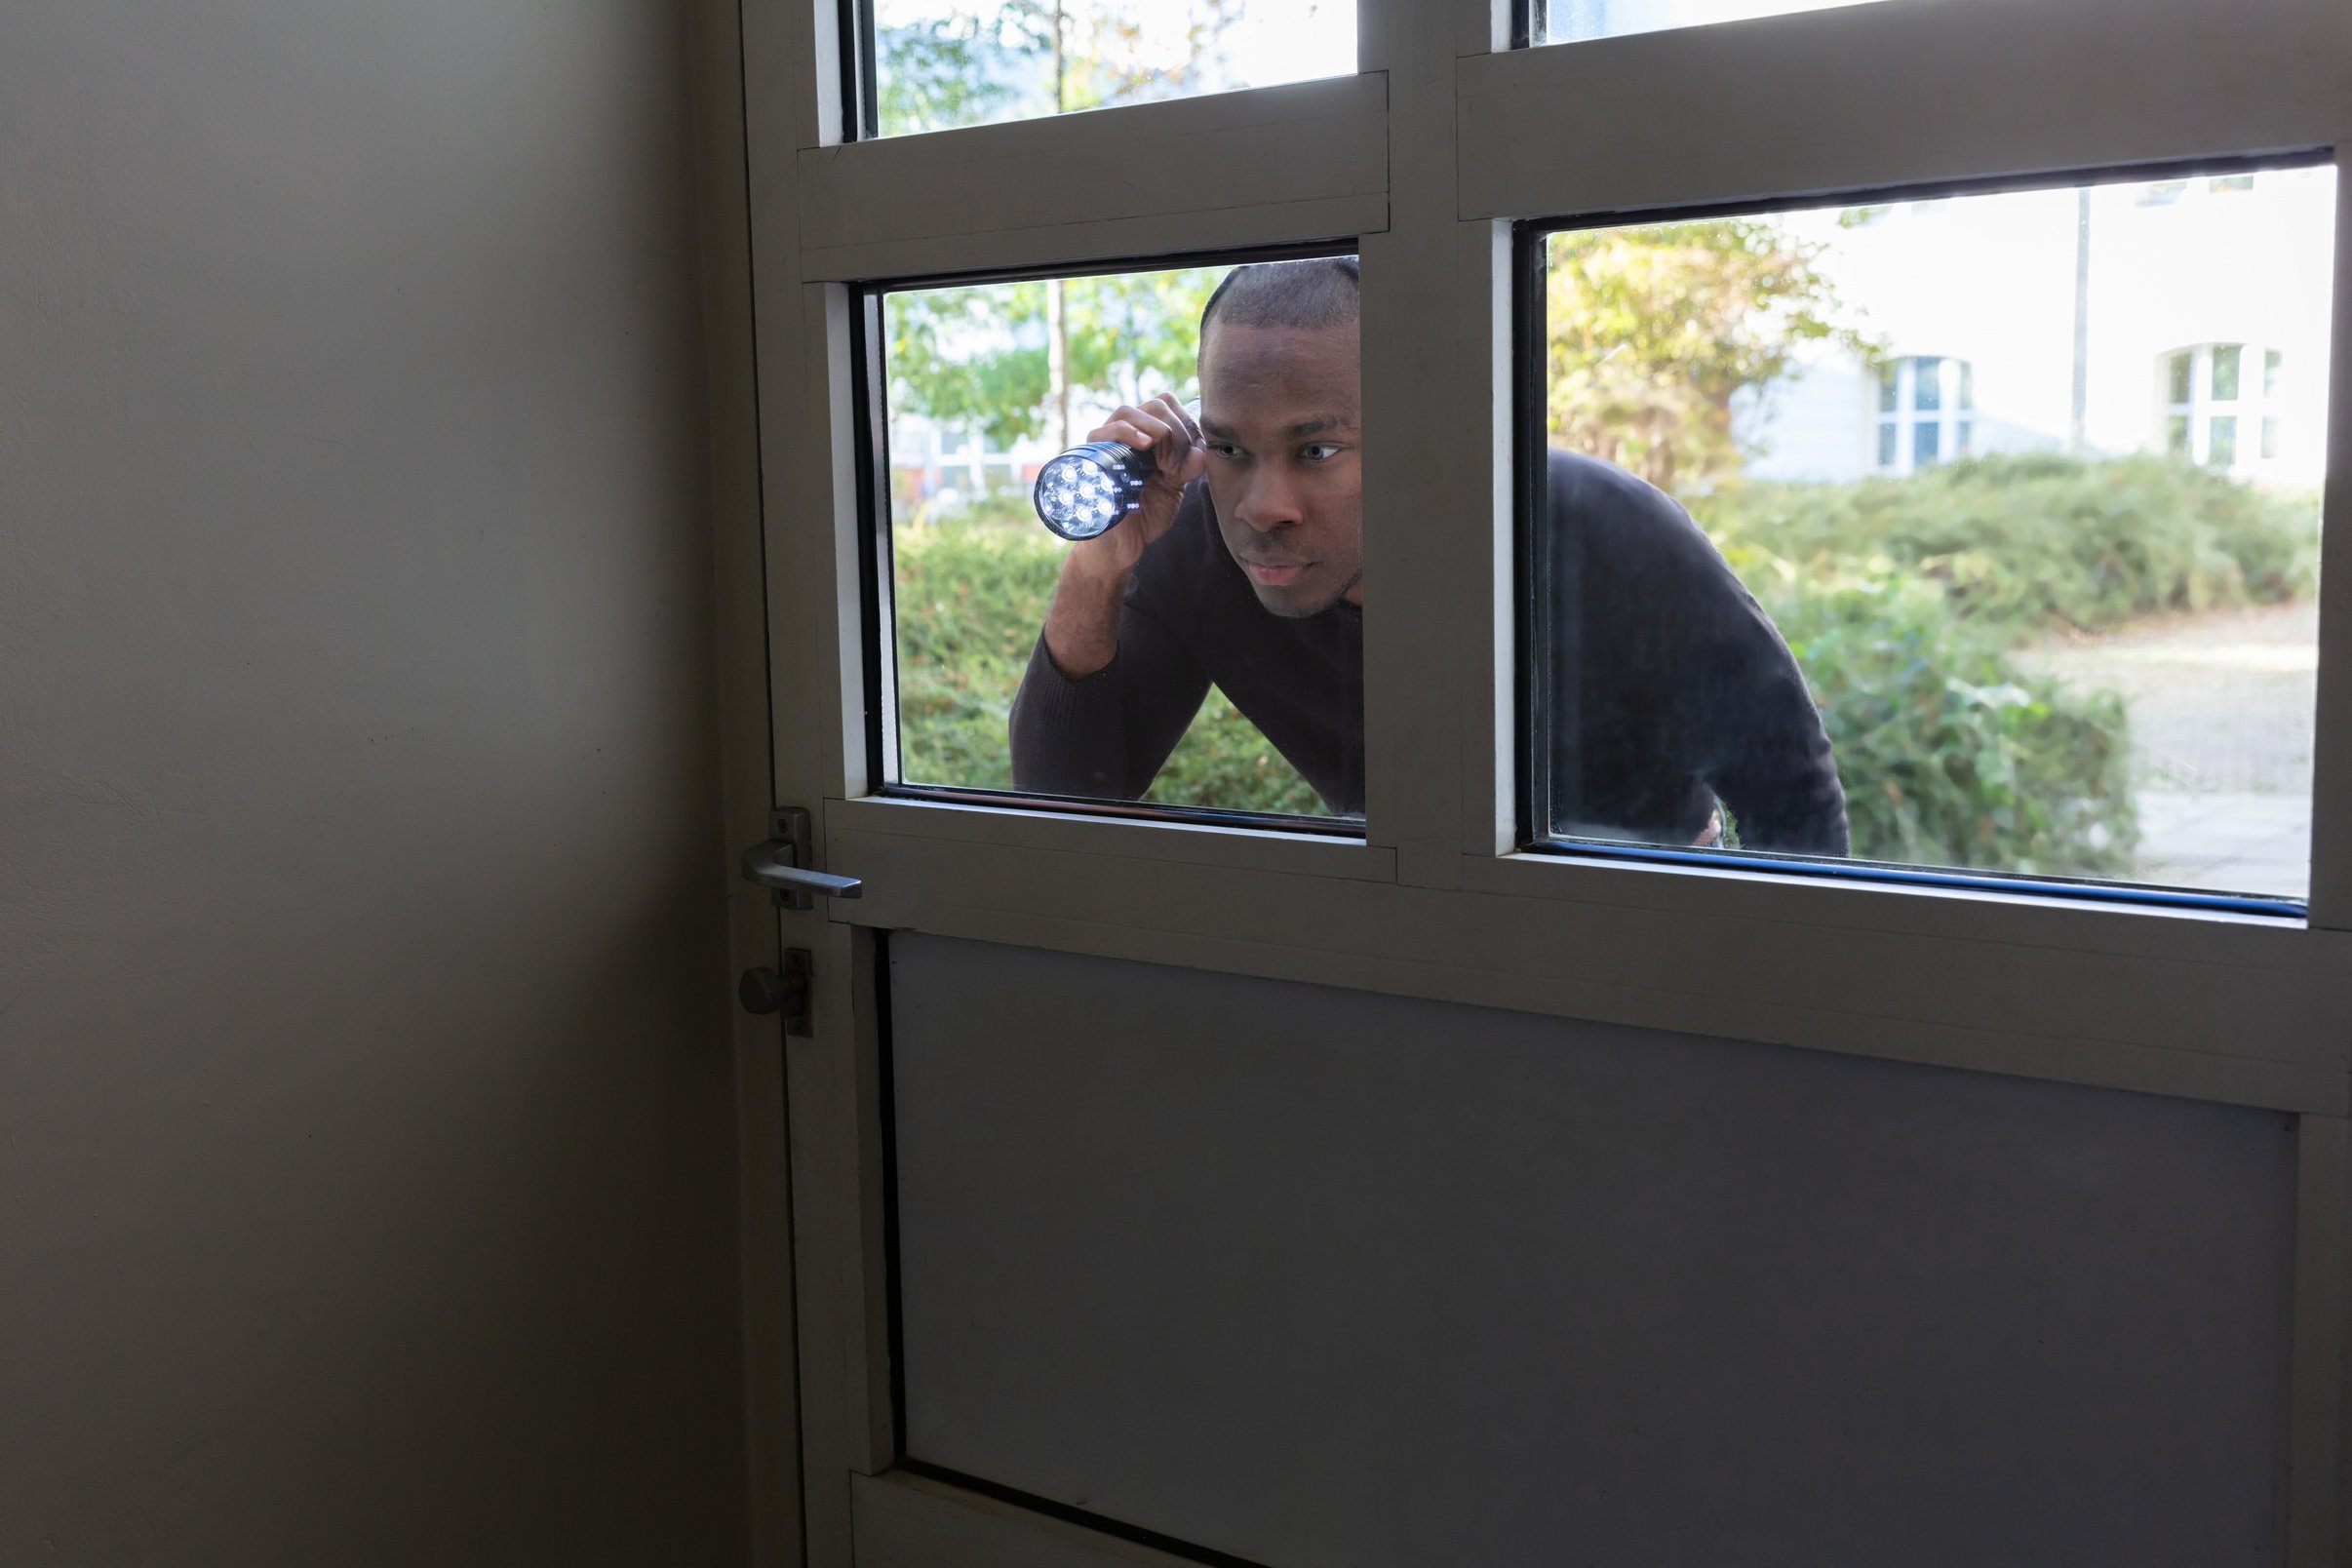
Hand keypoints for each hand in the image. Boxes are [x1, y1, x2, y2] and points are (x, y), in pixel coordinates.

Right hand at [1067, 392, 1206, 581]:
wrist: (1122, 546)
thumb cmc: (1145, 516)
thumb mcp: (1175, 489)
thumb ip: (1189, 468)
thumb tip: (1201, 452)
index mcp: (1147, 436)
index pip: (1167, 404)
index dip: (1187, 424)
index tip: (1194, 455)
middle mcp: (1124, 434)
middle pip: (1154, 404)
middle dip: (1177, 432)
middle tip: (1178, 466)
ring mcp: (1105, 445)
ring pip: (1129, 412)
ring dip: (1158, 433)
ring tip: (1165, 464)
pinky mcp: (1090, 460)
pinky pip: (1103, 433)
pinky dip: (1128, 433)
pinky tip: (1145, 445)